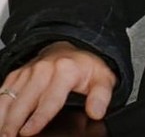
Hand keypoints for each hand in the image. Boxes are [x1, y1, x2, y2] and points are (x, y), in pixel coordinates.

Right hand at [0, 41, 115, 136]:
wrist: (69, 49)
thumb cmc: (84, 68)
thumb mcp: (102, 79)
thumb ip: (101, 96)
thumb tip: (97, 112)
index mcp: (66, 71)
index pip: (50, 99)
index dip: (38, 118)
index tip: (28, 132)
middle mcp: (44, 70)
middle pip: (24, 102)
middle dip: (13, 123)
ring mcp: (27, 72)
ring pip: (9, 98)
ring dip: (2, 118)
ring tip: (1, 134)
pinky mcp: (16, 75)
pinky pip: (2, 93)